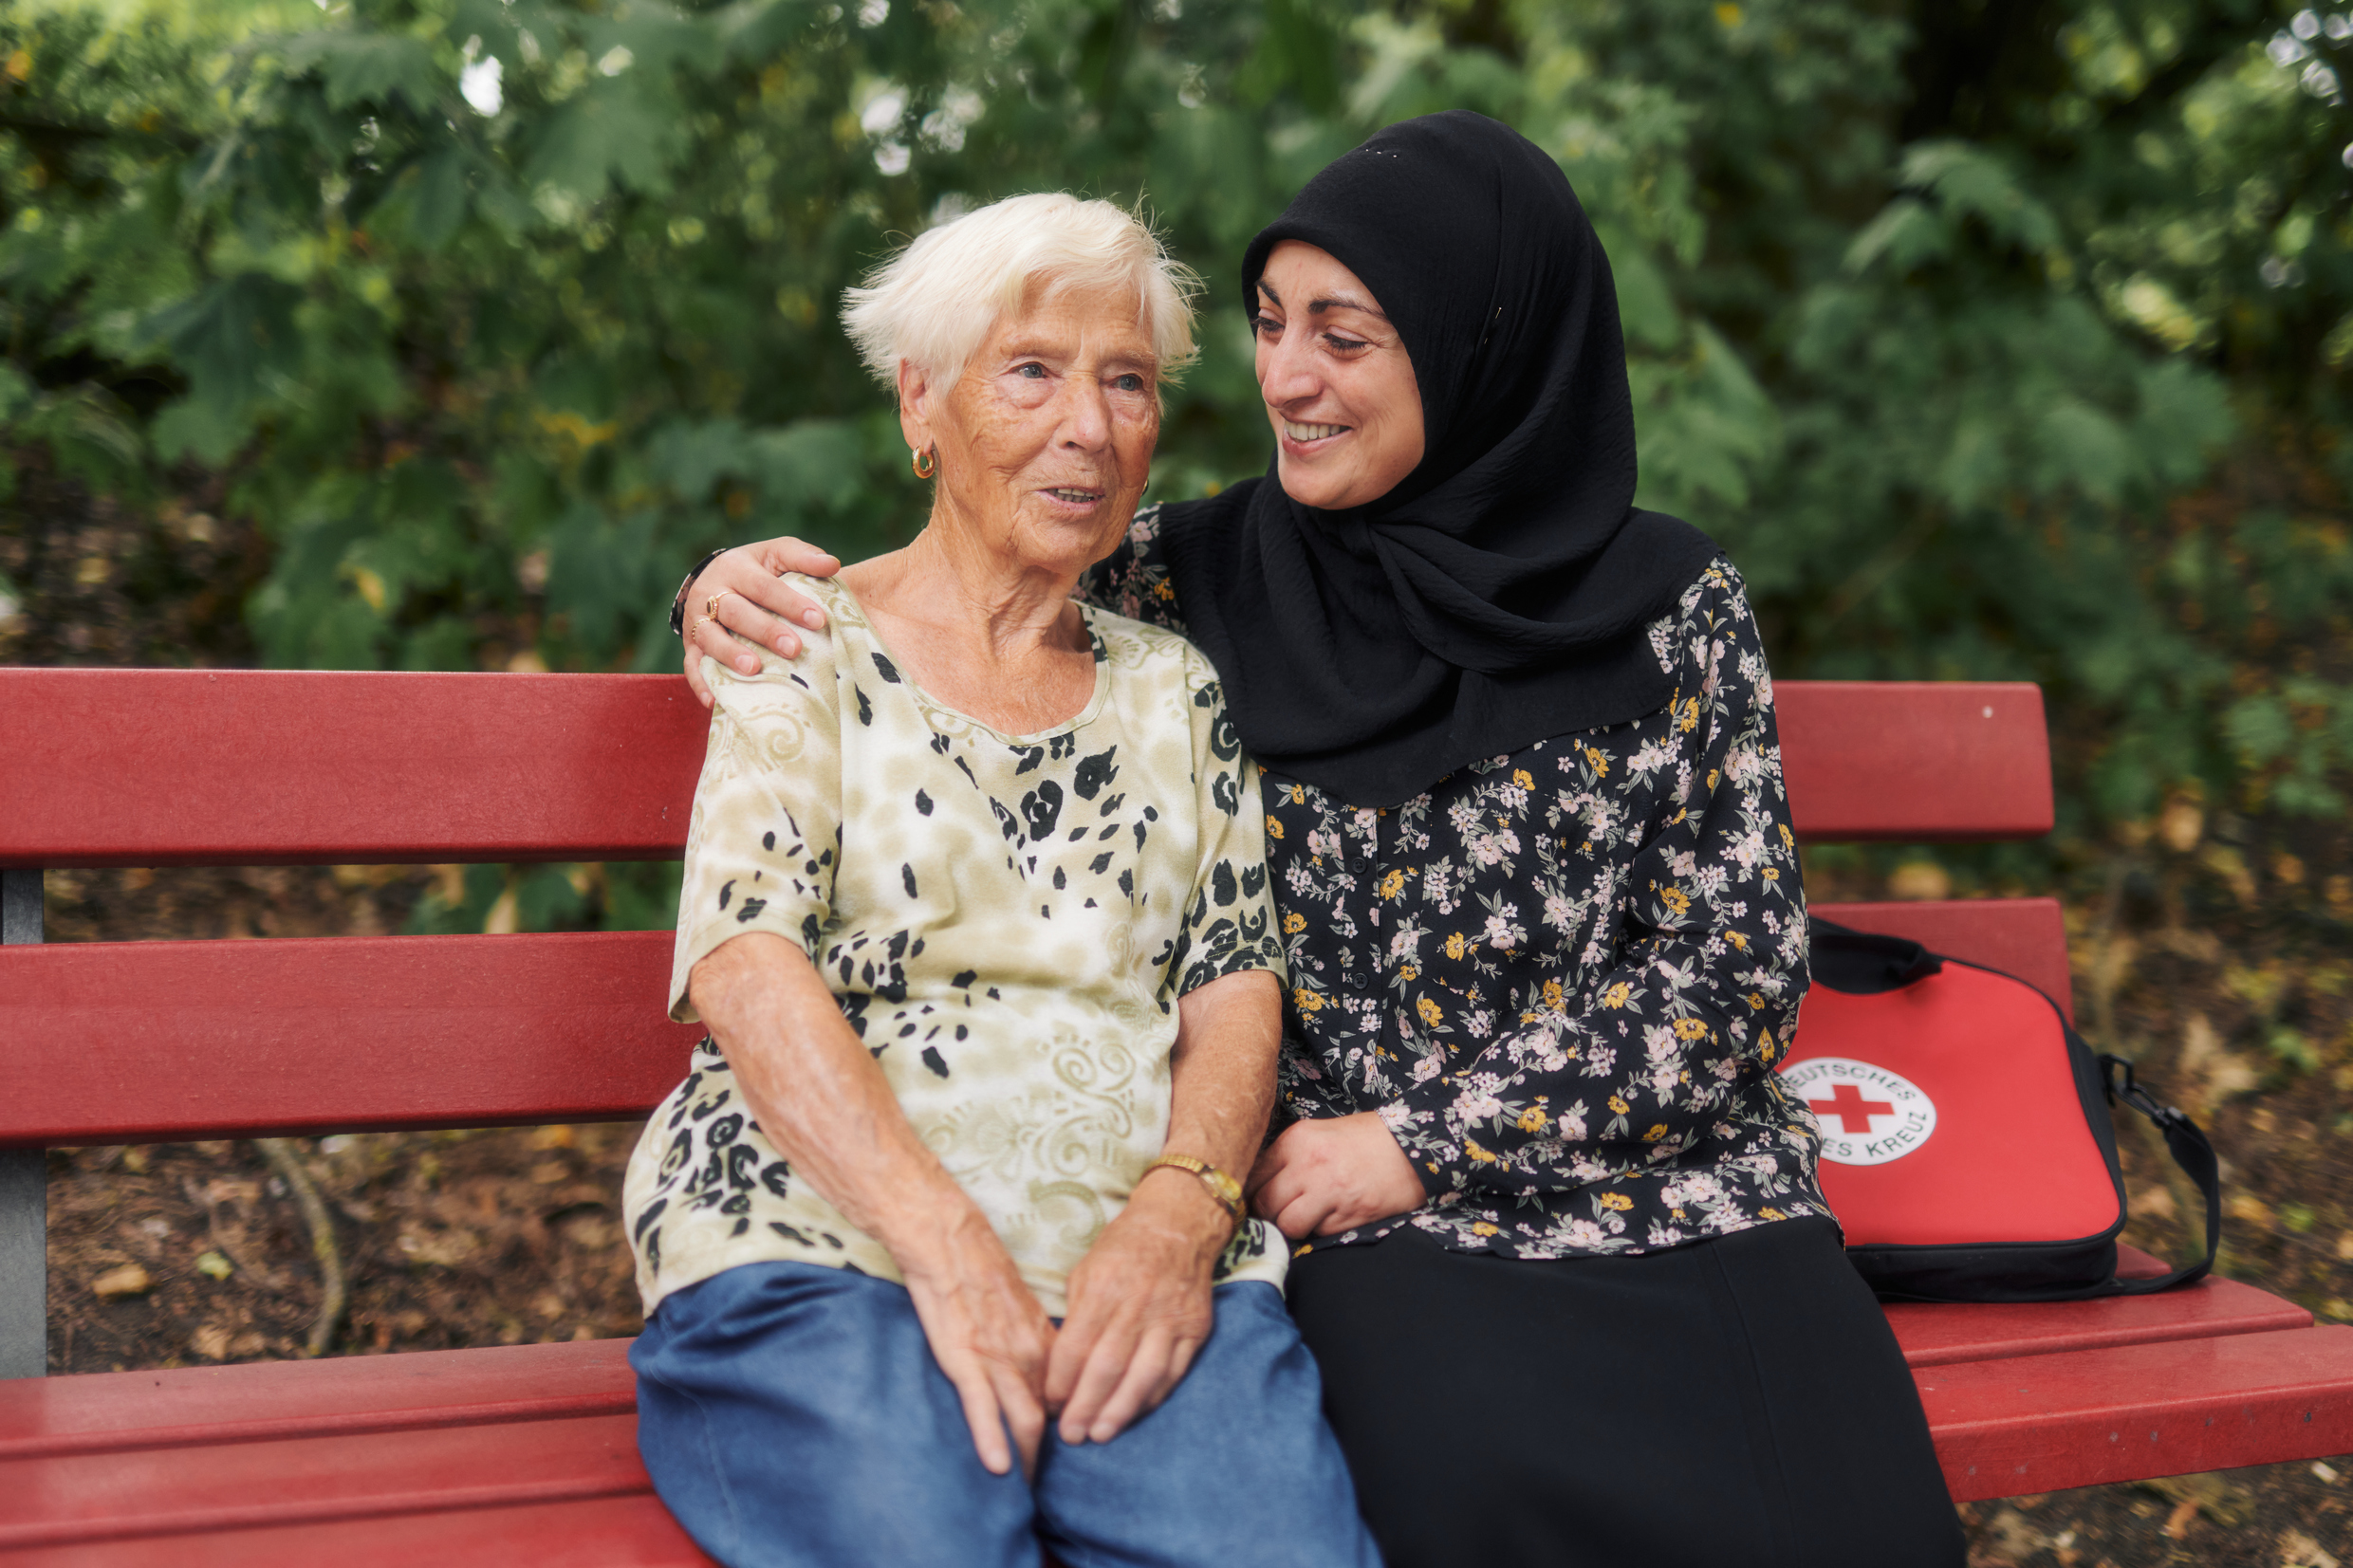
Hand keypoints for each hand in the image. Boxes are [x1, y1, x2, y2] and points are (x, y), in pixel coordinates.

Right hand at [680, 538, 845, 705]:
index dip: (790, 603)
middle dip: (765, 631)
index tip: (819, 620)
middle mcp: (711, 592)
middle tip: (794, 649)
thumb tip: (833, 565)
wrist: (714, 580)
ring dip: (730, 654)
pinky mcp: (691, 645)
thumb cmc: (757, 570)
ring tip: (754, 668)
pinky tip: (714, 700)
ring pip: (710, 636)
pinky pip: (692, 664)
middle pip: (736, 612)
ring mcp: (697, 620)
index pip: (764, 586)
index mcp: (736, 567)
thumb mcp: (777, 554)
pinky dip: (700, 682)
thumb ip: (804, 558)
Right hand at [895, 1203, 1057, 1478]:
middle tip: (1042, 1490)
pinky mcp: (964, 1359)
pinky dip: (990, 1438)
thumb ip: (1032, 1341)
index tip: (1063, 1454)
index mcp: (1043, 1342)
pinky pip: (981, 1407)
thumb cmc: (979, 1269)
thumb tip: (1040, 1370)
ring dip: (1024, 1460)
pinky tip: (997, 1467)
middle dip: (1046, 1457)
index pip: (1063, 1398)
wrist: (948, 1239)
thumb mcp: (1019, 1307)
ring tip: (1023, 1494)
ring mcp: (998, 1359)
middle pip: (1046, 1418)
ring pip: (1021, 1419)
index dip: (1064, 1430)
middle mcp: (1028, 1355)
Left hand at [1045, 1169, 1225, 1444]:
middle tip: (1071, 1435)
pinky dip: (1151, 1397)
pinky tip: (1133, 1414)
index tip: (1049, 1406)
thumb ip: (1075, 1316)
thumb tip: (1057, 1367)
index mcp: (1104, 1286)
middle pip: (1108, 1365)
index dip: (1061, 1381)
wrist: (1179, 1225)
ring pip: (1143, 1374)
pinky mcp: (1195, 1329)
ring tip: (1100, 1434)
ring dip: (1119, 1410)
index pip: (1076, 1345)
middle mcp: (1138, 1304)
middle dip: (1086, 1405)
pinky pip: (1173, 1372)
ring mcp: (1170, 1318)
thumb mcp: (1086, 1270)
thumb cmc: (1123, 1249)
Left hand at [1246, 1112, 1424, 1240]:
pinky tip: (1334, 1215)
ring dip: (1293, 1227)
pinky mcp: (1349, 1214)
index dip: (1252, 1194)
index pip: (1254, 1176)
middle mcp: (1308, 1164)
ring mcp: (1329, 1191)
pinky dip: (1321, 1230)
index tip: (1256, 1202)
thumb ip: (1288, 1157)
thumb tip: (1258, 1186)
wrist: (1413, 1145)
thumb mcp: (1319, 1134)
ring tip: (1307, 1217)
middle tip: (1280, 1214)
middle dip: (1269, 1215)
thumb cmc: (1365, 1139)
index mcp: (1296, 1140)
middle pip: (1265, 1204)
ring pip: (1287, 1225)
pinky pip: (1318, 1233)